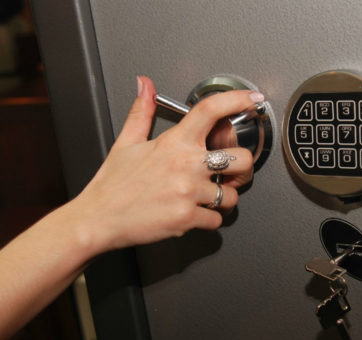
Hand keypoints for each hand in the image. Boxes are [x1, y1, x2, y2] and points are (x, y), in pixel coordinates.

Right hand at [65, 76, 260, 252]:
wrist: (98, 220)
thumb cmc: (113, 184)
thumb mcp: (126, 142)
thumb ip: (143, 112)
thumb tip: (145, 86)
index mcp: (174, 142)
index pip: (211, 110)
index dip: (237, 99)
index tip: (252, 99)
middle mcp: (186, 164)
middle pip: (242, 159)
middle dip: (242, 169)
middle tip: (232, 174)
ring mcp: (188, 192)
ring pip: (232, 196)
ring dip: (224, 199)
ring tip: (206, 198)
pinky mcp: (187, 218)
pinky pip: (216, 220)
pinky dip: (209, 220)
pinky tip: (195, 214)